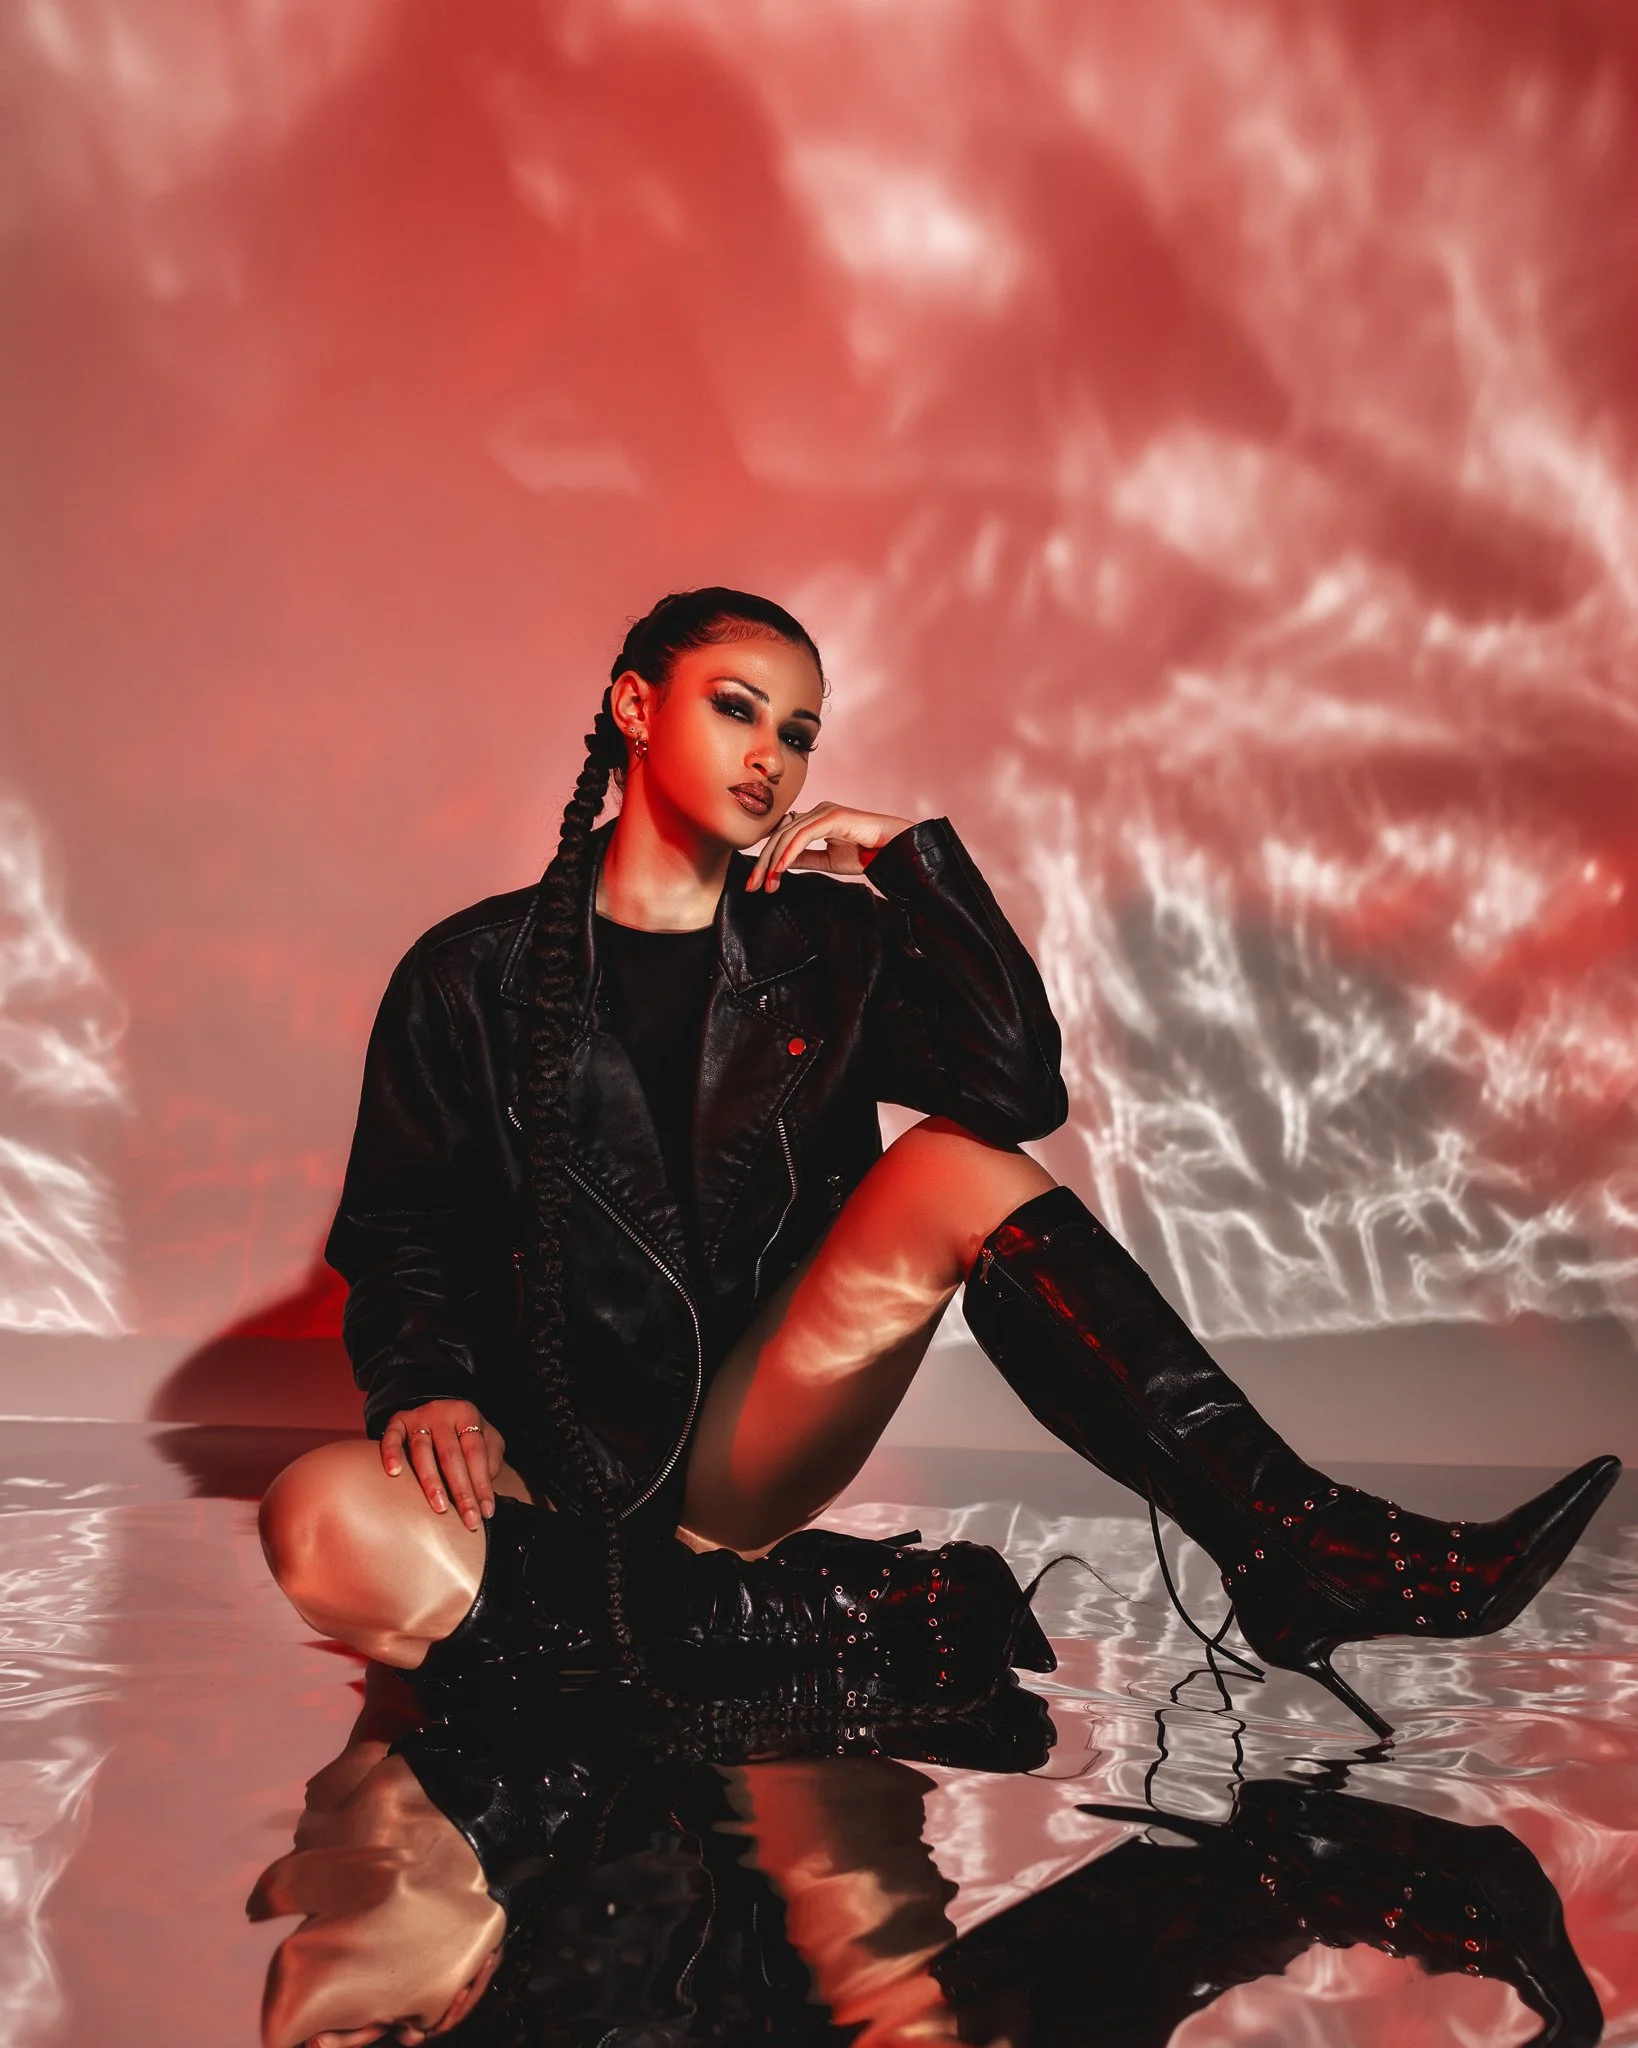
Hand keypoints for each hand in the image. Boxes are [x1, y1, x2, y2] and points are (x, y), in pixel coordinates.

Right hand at [380, 1400, 505, 1530]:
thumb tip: (484, 1492)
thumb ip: (490, 1460)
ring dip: (431, 1481)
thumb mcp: (487, 1438)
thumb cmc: (465, 1434)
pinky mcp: (398, 1421)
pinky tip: (395, 1472)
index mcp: (467, 1414)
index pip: (475, 1452)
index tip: (486, 1512)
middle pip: (451, 1455)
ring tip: (440, 1507)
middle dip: (461, 1490)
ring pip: (422, 1450)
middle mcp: (442, 1412)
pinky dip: (391, 1453)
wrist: (439, 1412)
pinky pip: (392, 1437)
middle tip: (468, 1519)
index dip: (481, 1483)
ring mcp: (418, 1416)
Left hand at [745, 804, 912, 891]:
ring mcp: (824, 811)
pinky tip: (780, 871)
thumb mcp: (829, 861)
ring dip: (773, 861)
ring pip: (787, 835)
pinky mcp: (832, 817)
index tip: (758, 883)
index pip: (783, 837)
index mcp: (816, 819)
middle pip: (779, 835)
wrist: (895, 849)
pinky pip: (803, 836)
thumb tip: (781, 865)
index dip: (767, 859)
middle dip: (762, 862)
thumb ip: (806, 859)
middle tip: (752, 886)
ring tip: (766, 884)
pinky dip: (788, 854)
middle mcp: (817, 811)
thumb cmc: (868, 853)